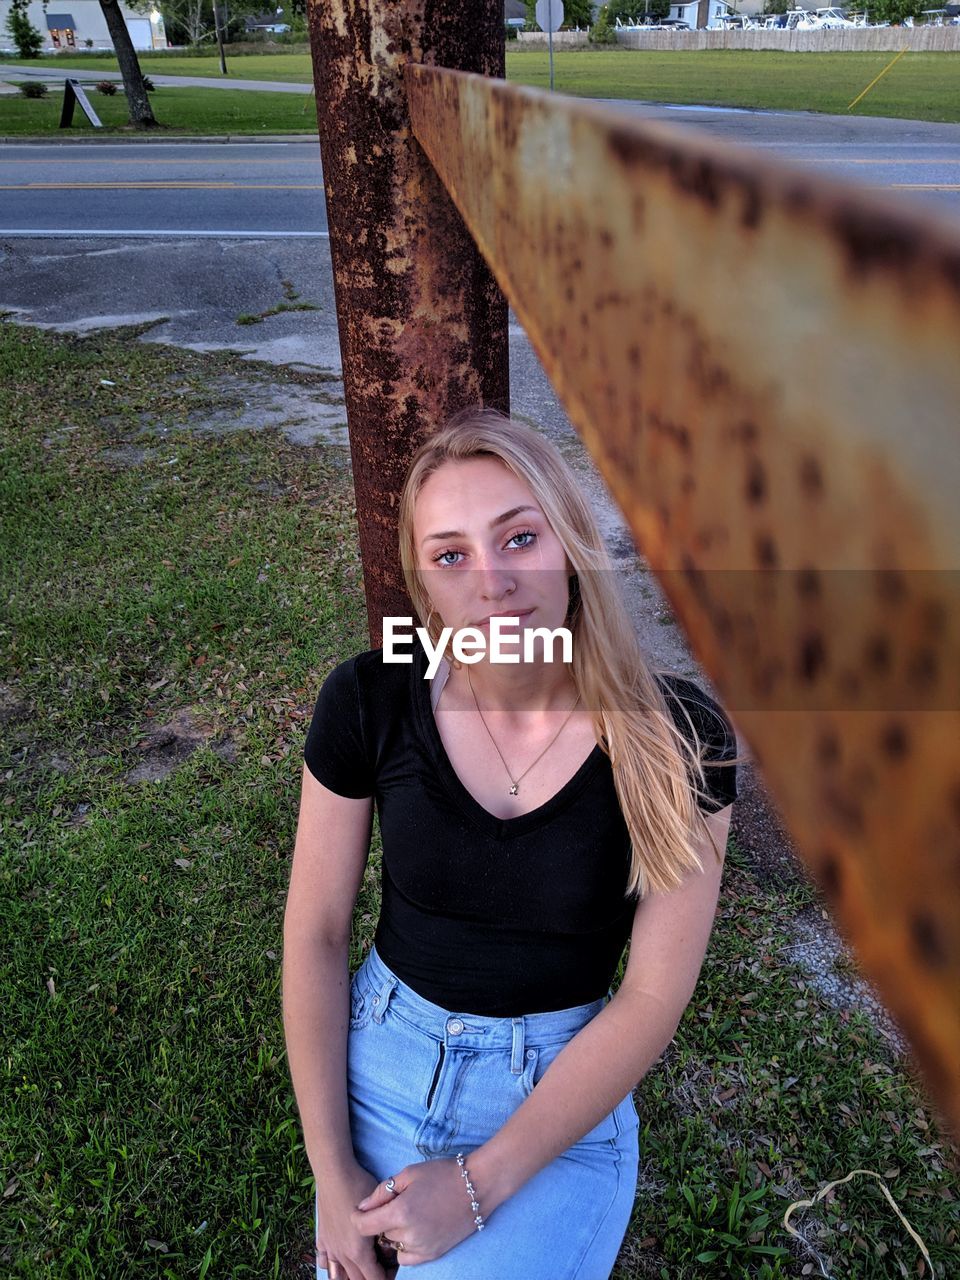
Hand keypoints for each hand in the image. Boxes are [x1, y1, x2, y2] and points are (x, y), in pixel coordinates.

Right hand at [315, 1161, 388, 1279]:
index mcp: (358, 1251)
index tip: (394, 1271)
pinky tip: (339, 1260)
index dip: (386, 1278)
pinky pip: (324, 1260)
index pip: (373, 1279)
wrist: (334, 1172)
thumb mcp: (380, 1208)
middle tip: (382, 1270)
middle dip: (371, 1278)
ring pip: (338, 1276)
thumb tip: (392, 1242)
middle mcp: (342, 1254)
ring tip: (361, 1270)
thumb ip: (385, 1230)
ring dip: (351, 1276)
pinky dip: (332, 1265)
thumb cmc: (359, 1186)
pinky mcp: (322, 1237)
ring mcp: (330, 1247)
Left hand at [351, 1158, 477, 1265]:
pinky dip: (405, 1246)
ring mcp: (422, 1247)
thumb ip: (382, 1191)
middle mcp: (410, 1234)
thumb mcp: (408, 1174)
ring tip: (408, 1215)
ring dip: (394, 1234)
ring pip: (393, 1246)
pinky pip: (407, 1258)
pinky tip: (414, 1230)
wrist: (477, 1186)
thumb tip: (362, 1207)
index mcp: (400, 1212)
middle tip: (395, 1204)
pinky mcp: (433, 1254)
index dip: (358, 1218)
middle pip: (380, 1234)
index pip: (364, 1226)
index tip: (360, 1212)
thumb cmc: (442, 1174)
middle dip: (381, 1220)